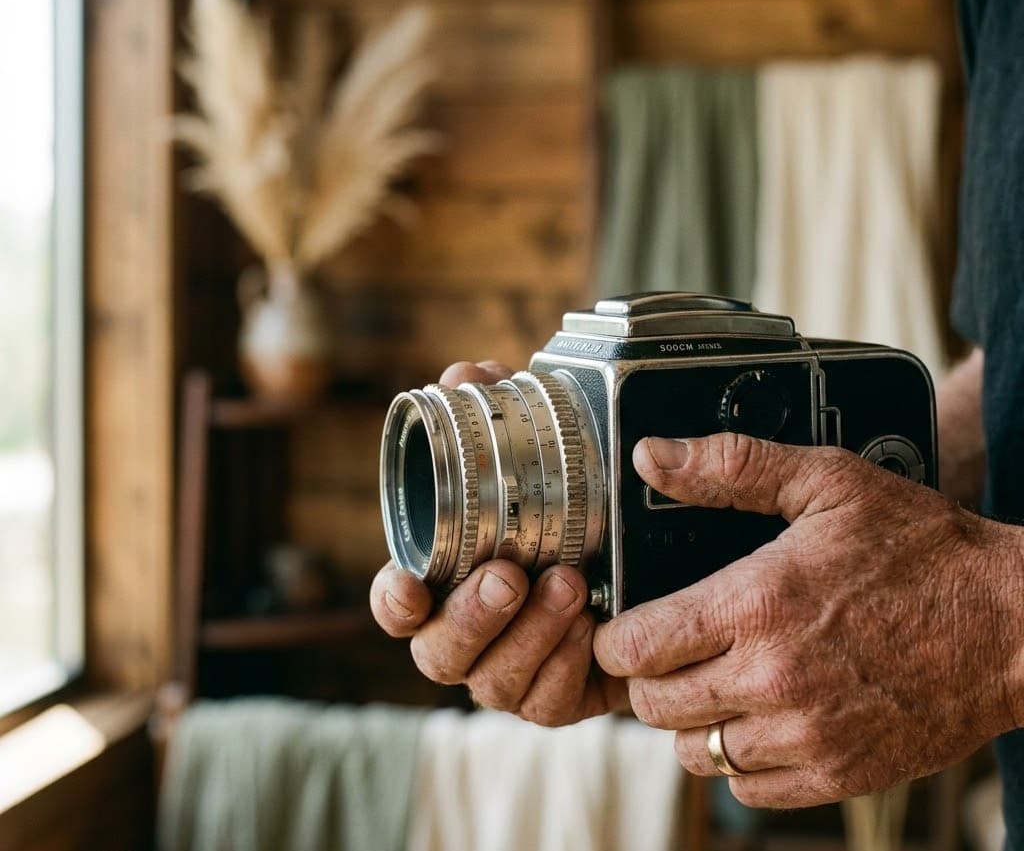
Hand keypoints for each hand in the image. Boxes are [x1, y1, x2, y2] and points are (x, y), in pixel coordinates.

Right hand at [370, 360, 628, 724]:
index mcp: (448, 584)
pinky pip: (548, 704)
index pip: (399, 605)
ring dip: (528, 635)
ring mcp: (509, 672)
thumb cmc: (564, 514)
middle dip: (471, 617)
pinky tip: (592, 627)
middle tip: (507, 574)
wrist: (637, 567)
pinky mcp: (556, 698)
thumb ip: (496, 415)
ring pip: (494, 682)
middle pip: (439, 653)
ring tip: (570, 584)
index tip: (406, 581)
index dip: (393, 600)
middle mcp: (468, 635)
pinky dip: (565, 666)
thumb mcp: (538, 457)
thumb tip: (466, 374)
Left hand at [593, 433, 1023, 807]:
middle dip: (644, 678)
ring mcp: (806, 734)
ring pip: (695, 752)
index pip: (636, 647)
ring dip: (687, 721)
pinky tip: (755, 719)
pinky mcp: (839, 773)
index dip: (617, 637)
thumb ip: (732, 466)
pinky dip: (738, 760)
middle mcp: (772, 678)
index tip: (627, 626)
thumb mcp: (828, 482)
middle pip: (653, 705)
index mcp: (757, 604)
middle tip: (666, 652)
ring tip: (710, 683)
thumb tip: (653, 456)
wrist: (1013, 623)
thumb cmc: (923, 549)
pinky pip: (750, 790)